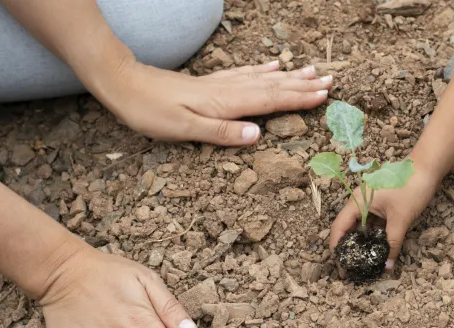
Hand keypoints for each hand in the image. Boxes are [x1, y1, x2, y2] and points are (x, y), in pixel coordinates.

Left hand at [96, 59, 331, 145]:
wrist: (123, 84)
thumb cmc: (149, 112)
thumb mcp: (183, 129)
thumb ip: (221, 132)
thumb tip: (258, 135)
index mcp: (225, 104)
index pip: (270, 101)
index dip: (298, 99)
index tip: (325, 96)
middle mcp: (227, 91)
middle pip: (272, 87)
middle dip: (302, 86)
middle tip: (330, 82)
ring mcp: (219, 84)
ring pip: (262, 79)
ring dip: (289, 77)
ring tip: (311, 71)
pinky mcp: (209, 83)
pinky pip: (244, 74)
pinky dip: (263, 70)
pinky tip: (272, 66)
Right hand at [329, 171, 439, 268]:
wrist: (428, 168)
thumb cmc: (411, 188)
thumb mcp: (401, 219)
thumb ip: (392, 243)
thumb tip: (387, 266)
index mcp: (358, 201)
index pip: (339, 227)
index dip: (337, 248)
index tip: (340, 267)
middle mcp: (360, 201)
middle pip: (347, 228)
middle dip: (347, 249)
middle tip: (348, 270)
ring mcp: (371, 203)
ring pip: (361, 227)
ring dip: (361, 244)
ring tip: (362, 263)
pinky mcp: (382, 205)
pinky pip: (373, 224)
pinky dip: (373, 237)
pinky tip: (377, 250)